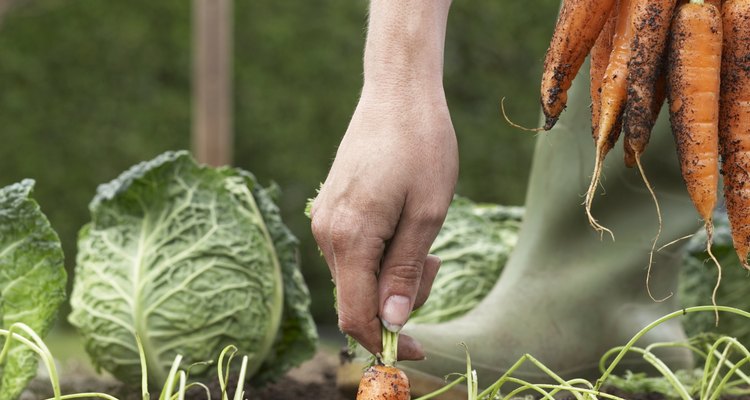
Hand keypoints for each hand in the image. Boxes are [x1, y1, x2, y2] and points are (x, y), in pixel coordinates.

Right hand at [310, 87, 457, 359]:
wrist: (397, 93)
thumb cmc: (421, 147)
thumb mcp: (427, 214)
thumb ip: (405, 271)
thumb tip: (393, 323)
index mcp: (349, 239)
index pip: (357, 316)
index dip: (387, 341)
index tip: (419, 351)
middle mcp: (327, 234)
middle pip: (358, 298)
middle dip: (400, 297)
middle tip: (436, 261)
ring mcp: (325, 220)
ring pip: (357, 275)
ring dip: (393, 273)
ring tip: (425, 236)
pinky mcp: (332, 208)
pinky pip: (353, 252)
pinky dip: (381, 254)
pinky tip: (404, 226)